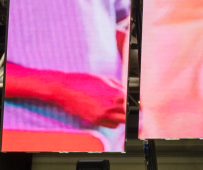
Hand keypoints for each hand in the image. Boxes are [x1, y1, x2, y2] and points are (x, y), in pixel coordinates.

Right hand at [5, 63, 124, 127]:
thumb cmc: (85, 80)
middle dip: (130, 111)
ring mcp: (101, 115)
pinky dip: (112, 121)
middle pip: (128, 115)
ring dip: (121, 117)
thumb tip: (128, 91)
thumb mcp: (105, 78)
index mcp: (115, 93)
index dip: (136, 102)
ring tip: (118, 110)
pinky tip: (109, 114)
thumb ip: (119, 86)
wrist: (65, 89)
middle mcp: (110, 106)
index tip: (137, 102)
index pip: (132, 102)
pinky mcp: (94, 120)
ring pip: (120, 122)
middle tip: (130, 108)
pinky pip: (110, 125)